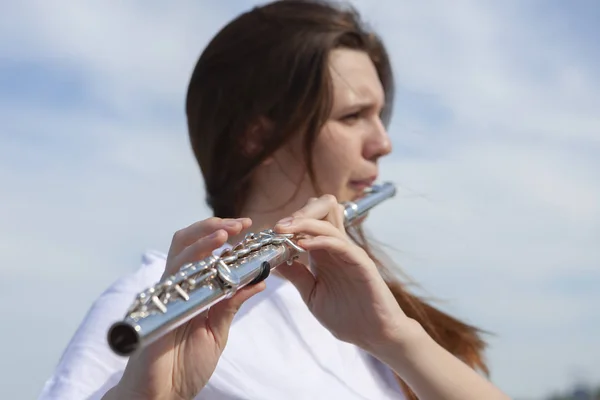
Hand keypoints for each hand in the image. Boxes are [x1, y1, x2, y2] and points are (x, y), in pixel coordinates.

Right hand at [110, 217, 264, 399]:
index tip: (246, 227)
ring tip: (227, 232)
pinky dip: (193, 265)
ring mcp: (165, 294)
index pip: (203, 251)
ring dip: (203, 238)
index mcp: (192, 289)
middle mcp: (177, 286)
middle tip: (240, 224)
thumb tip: (258, 280)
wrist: (161, 395)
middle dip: (213, 227)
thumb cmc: (184, 366)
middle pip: (187, 242)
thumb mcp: (217, 332)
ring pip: (179, 253)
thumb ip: (231, 304)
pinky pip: (174, 279)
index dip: (222, 234)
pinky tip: (212, 260)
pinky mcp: (158, 307)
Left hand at [273, 195, 410, 352]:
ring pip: (329, 222)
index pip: (311, 221)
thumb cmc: (347, 317)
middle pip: (322, 210)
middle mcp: (337, 248)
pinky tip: (304, 244)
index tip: (270, 232)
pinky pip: (340, 243)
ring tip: (284, 230)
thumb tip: (273, 261)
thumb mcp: (312, 294)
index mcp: (324, 253)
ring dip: (304, 222)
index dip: (290, 221)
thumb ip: (296, 276)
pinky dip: (320, 240)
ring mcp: (349, 253)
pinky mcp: (361, 263)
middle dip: (298, 213)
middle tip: (279, 226)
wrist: (374, 335)